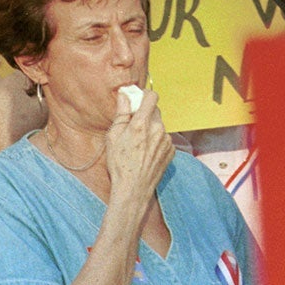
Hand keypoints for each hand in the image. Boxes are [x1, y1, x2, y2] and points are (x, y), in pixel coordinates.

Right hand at [106, 87, 172, 209]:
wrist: (133, 189)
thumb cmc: (119, 163)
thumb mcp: (113, 136)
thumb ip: (121, 112)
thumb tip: (125, 94)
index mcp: (142, 124)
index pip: (152, 97)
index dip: (145, 94)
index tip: (138, 99)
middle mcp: (158, 130)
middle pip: (156, 110)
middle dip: (145, 112)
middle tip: (134, 123)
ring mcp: (167, 141)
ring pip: (160, 125)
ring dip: (151, 127)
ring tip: (139, 143)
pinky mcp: (171, 151)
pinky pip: (164, 138)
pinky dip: (157, 140)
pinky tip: (146, 151)